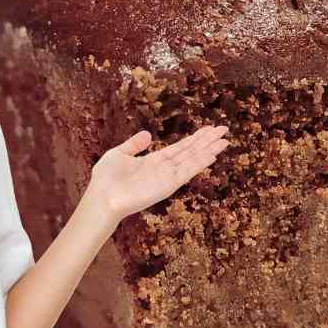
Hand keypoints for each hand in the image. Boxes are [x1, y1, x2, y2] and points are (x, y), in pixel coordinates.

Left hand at [87, 124, 230, 220]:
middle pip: (191, 151)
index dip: (195, 138)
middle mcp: (164, 169)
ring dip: (209, 150)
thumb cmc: (106, 180)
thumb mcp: (119, 154)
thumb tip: (148, 134)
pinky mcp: (168, 184)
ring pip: (193, 160)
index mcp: (154, 161)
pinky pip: (187, 171)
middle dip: (207, 141)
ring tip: (225, 141)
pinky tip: (212, 155)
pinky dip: (200, 162)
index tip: (209, 129)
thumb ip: (134, 145)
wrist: (102, 198)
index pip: (180, 147)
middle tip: (224, 130)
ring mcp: (167, 177)